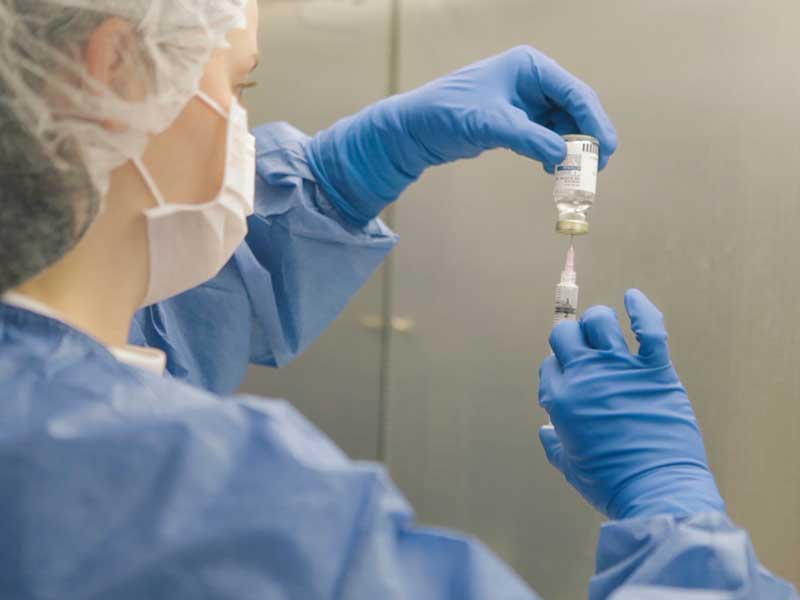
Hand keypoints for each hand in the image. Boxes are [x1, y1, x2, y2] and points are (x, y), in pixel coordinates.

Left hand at [307, 45, 617, 224]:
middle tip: (597, 168)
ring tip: (576, 175)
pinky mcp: (515, 120)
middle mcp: (531, 80)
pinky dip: (552, 152)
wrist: (414, 130)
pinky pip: (546, 135)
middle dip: (587, 137)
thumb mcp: (492, 125)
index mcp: (530, 67)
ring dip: (570, 148)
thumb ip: (531, 139)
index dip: (594, 122)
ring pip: (562, 124)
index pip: (574, 93)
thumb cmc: (448, 115)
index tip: (605, 150)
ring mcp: (525, 100)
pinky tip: (552, 170)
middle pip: (574, 108)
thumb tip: (564, 158)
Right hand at [538, 289, 724, 519]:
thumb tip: (546, 430)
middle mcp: (586, 376)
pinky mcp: (655, 370)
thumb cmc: (609, 483)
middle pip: (566, 334)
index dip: (557, 371)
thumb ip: (554, 444)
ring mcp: (621, 369)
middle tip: (582, 351)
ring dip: (598, 321)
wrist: (655, 490)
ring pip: (600, 321)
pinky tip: (633, 297)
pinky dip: (641, 308)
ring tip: (603, 329)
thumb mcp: (570, 466)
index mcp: (561, 399)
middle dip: (570, 339)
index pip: (549, 365)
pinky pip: (650, 328)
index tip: (569, 382)